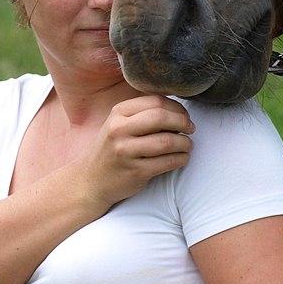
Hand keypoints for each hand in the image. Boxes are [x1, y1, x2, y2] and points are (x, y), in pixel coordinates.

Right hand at [79, 94, 194, 215]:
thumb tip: (179, 109)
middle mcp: (119, 130)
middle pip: (161, 117)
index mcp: (118, 113)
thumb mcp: (119, 124)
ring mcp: (126, 151)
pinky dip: (181, 159)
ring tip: (187, 145)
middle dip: (182, 122)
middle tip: (190, 128)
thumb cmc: (112, 149)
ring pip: (167, 141)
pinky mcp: (135, 172)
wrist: (92, 181)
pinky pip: (167, 162)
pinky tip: (182, 158)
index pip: (156, 101)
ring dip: (184, 143)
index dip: (176, 107)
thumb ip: (143, 114)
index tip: (184, 115)